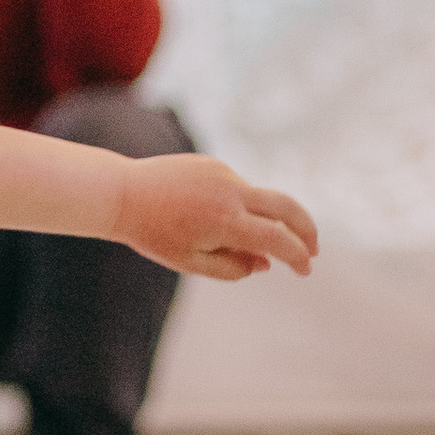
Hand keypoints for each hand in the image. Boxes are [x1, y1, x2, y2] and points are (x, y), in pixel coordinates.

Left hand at [117, 154, 317, 283]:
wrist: (121, 193)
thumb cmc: (153, 234)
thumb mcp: (191, 262)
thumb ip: (233, 267)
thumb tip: (266, 264)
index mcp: (227, 221)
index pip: (278, 240)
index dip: (298, 257)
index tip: (306, 270)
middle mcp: (232, 192)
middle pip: (287, 207)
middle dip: (306, 229)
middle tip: (313, 249)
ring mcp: (224, 173)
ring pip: (258, 199)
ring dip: (259, 220)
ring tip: (217, 236)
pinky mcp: (213, 164)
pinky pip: (236, 188)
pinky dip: (235, 206)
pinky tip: (199, 215)